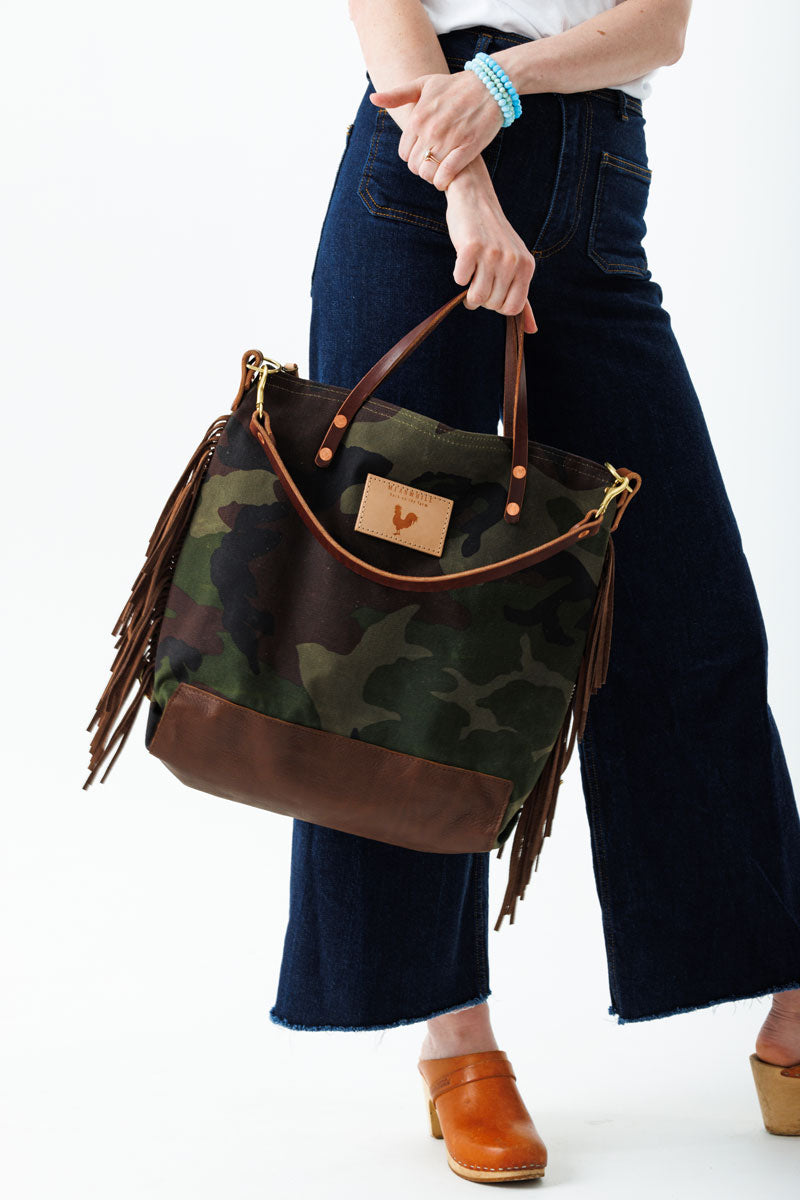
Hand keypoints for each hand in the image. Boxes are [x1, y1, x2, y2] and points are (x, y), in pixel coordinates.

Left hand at [370, 70, 503, 190]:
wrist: (490, 85)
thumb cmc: (455, 86)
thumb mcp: (424, 84)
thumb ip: (397, 95)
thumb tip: (373, 98)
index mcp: (418, 118)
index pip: (404, 153)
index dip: (413, 157)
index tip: (424, 154)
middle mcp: (430, 130)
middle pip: (415, 166)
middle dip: (423, 168)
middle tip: (434, 163)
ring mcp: (449, 140)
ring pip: (428, 173)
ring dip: (432, 177)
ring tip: (441, 171)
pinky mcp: (467, 148)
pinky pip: (446, 175)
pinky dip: (443, 181)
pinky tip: (447, 179)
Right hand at [444, 160, 536, 333]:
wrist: (476, 199)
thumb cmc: (493, 237)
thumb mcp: (516, 265)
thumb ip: (522, 298)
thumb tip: (531, 331)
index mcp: (527, 267)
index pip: (512, 309)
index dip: (497, 306)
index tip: (492, 291)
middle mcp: (513, 261)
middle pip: (492, 304)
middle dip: (481, 297)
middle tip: (479, 275)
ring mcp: (493, 254)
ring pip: (475, 297)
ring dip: (468, 289)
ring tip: (472, 270)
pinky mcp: (471, 248)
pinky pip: (460, 280)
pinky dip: (458, 274)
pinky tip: (464, 257)